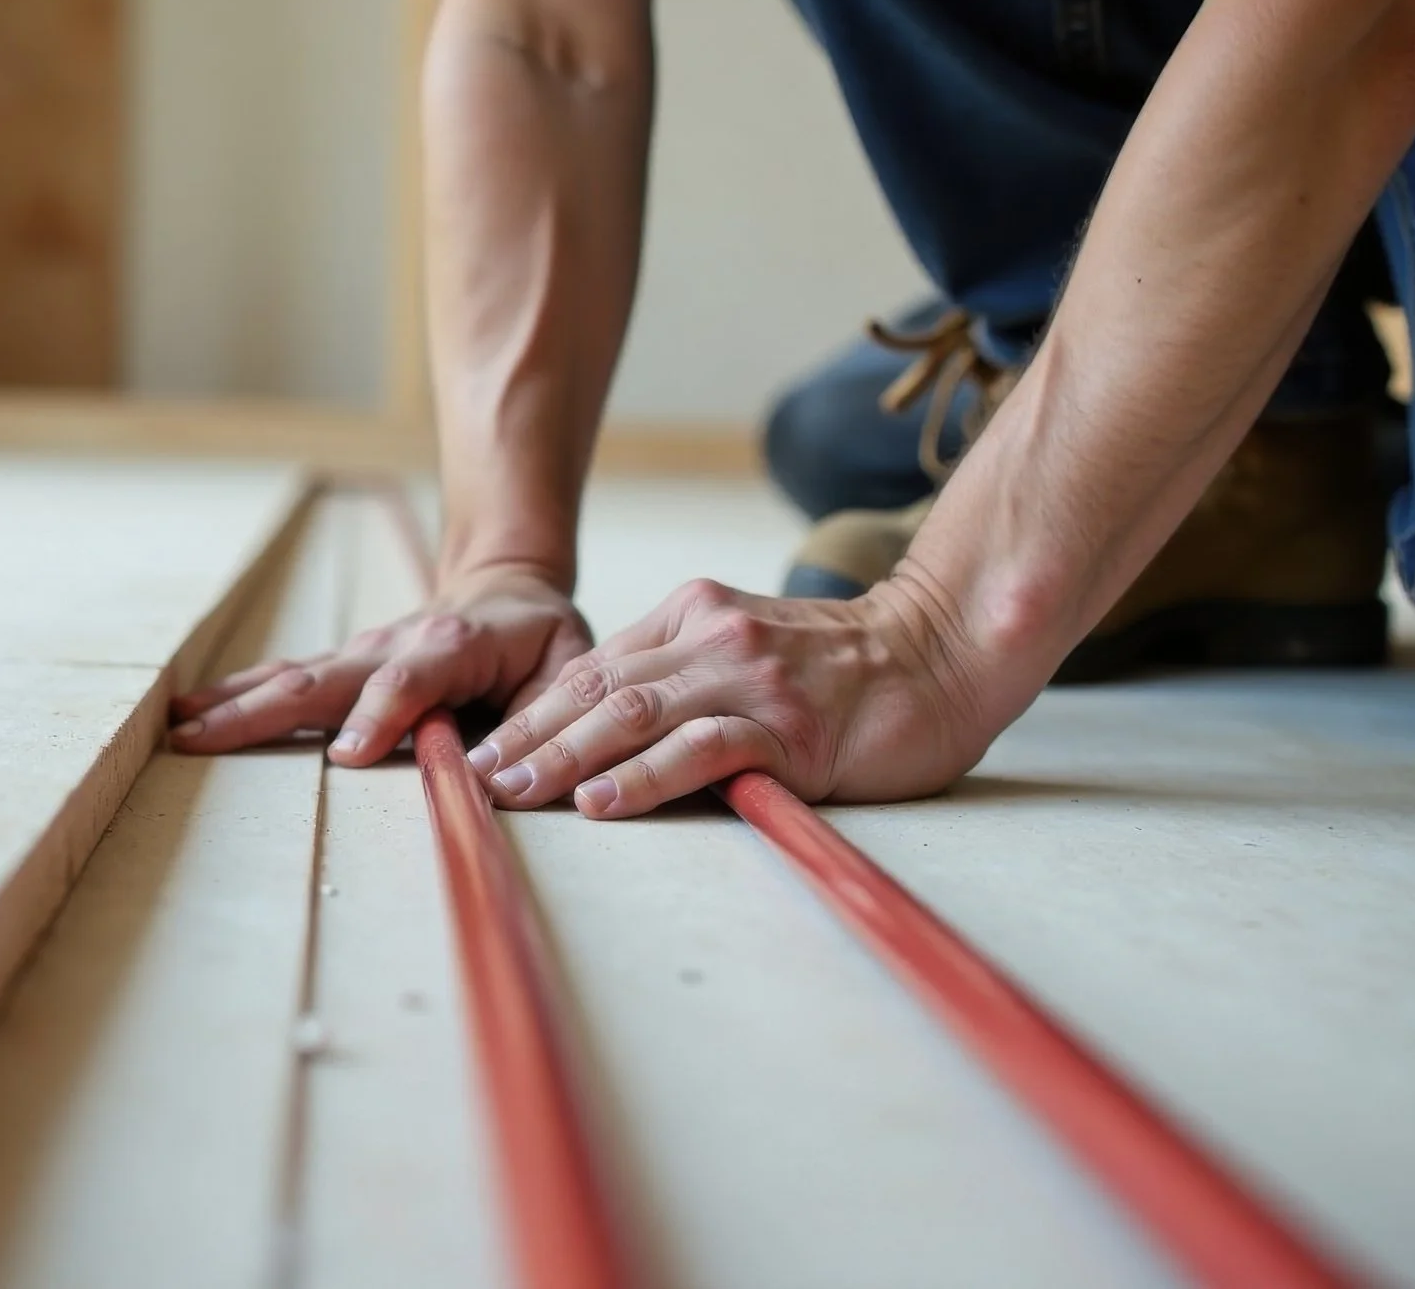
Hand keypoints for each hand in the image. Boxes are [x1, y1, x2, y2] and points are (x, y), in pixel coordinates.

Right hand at [170, 563, 593, 765]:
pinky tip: (193, 714)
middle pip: (324, 679)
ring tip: (180, 725)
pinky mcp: (344, 667)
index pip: (409, 682)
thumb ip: (544, 722)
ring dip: (238, 703)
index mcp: (453, 647)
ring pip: (294, 678)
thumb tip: (504, 779)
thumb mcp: (568, 670)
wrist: (507, 587)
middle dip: (264, 711)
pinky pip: (289, 681)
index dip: (379, 716)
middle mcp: (394, 645)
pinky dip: (241, 697)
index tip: (346, 759)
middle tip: (205, 738)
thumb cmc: (539, 639)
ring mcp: (362, 654)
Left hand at [466, 576, 995, 812]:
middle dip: (524, 737)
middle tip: (469, 777)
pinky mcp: (787, 727)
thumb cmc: (846, 669)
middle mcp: (710, 637)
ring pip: (631, 714)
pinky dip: (640, 777)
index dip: (529, 713)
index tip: (480, 752)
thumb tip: (607, 727)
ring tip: (511, 792)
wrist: (945, 651)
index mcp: (692, 613)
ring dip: (561, 757)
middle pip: (594, 690)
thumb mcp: (747, 647)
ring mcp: (748, 678)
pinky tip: (598, 800)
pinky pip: (699, 749)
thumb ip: (684, 672)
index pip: (591, 668)